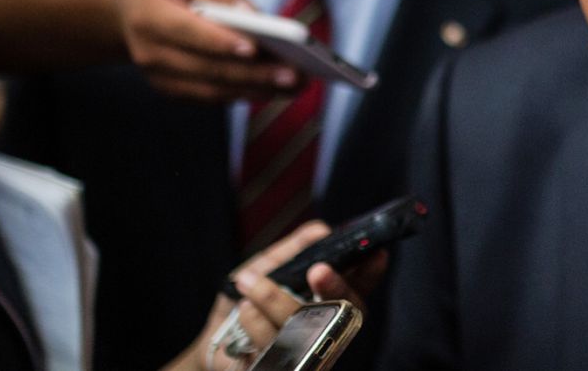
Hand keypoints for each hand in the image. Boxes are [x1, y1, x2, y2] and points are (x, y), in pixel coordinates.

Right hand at [116, 0, 299, 102]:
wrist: (127, 8)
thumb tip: (252, 16)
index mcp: (150, 16)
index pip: (188, 32)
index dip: (220, 42)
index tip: (254, 48)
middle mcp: (150, 52)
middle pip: (207, 68)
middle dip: (253, 73)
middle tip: (294, 73)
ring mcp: (160, 76)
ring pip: (212, 89)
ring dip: (256, 89)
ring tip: (296, 84)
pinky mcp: (173, 89)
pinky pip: (212, 96)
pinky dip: (244, 93)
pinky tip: (276, 88)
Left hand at [167, 220, 387, 370]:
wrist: (212, 342)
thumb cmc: (244, 304)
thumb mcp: (265, 267)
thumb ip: (292, 250)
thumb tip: (320, 230)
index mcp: (326, 300)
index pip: (359, 287)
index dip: (370, 273)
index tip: (375, 254)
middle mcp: (325, 327)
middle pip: (348, 313)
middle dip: (336, 289)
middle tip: (318, 270)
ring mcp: (308, 352)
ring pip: (307, 328)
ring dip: (275, 299)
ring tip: (248, 282)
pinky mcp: (285, 368)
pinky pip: (277, 348)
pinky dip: (256, 322)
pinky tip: (243, 311)